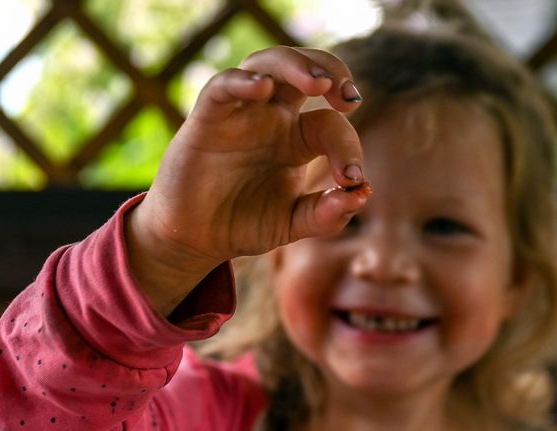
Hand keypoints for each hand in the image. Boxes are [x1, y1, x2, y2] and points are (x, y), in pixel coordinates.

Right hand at [127, 46, 368, 315]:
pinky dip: (242, 82)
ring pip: (268, 64)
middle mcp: (272, 118)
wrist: (194, 239)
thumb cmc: (243, 223)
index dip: (348, 146)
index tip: (352, 178)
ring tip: (319, 85)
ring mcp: (240, 113)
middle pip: (305, 71)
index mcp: (297, 140)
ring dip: (296, 65)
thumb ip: (326, 215)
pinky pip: (223, 86)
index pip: (330, 124)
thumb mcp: (291, 224)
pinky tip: (262, 88)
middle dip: (332, 70)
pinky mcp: (207, 119)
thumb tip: (361, 195)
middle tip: (350, 97)